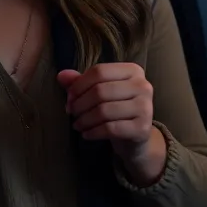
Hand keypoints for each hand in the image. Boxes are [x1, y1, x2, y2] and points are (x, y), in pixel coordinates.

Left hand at [58, 64, 165, 185]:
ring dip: (85, 120)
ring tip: (77, 124)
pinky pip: (111, 129)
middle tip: (71, 113)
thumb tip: (61, 76)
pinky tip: (86, 134)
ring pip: (104, 111)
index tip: (69, 98)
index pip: (99, 71)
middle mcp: (143, 86)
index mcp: (132, 70)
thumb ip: (81, 82)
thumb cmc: (116, 108)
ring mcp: (145, 107)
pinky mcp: (142, 128)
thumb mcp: (100, 91)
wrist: (136, 136)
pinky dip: (93, 132)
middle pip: (100, 91)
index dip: (79, 85)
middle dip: (80, 104)